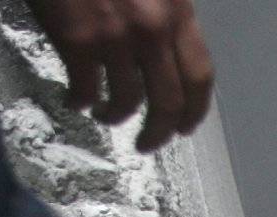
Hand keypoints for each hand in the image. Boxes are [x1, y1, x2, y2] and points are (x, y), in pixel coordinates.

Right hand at [23, 0, 212, 150]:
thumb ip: (162, 10)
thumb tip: (165, 54)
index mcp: (175, 9)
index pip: (200, 77)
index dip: (194, 111)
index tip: (184, 127)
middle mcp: (152, 28)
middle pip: (168, 102)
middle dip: (159, 132)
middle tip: (147, 143)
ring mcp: (115, 36)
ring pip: (126, 103)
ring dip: (115, 117)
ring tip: (105, 116)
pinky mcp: (77, 41)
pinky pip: (86, 91)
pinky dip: (81, 103)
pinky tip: (76, 100)